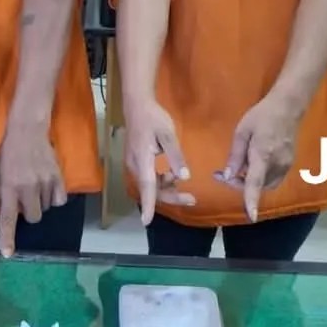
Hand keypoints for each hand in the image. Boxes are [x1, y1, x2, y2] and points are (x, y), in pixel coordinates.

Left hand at [0, 125, 65, 258]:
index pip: (8, 220)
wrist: (27, 131)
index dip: (8, 239)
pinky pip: (59, 200)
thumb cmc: (7, 154)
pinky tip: (47, 186)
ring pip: (45, 209)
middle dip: (29, 212)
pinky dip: (53, 197)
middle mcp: (27, 188)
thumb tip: (5, 220)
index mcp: (8, 188)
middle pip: (33, 218)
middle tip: (24, 200)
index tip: (8, 255)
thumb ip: (2, 198)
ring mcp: (45, 183)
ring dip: (40, 203)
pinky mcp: (58, 178)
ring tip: (34, 187)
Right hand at [124, 99, 193, 224]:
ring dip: (166, 189)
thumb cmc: (154, 118)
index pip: (147, 187)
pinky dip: (161, 181)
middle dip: (170, 197)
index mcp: (143, 160)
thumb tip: (184, 177)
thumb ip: (176, 156)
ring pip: (150, 185)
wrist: (137, 105)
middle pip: (150, 190)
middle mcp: (135, 165)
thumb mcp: (168, 135)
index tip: (146, 222)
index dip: (148, 205)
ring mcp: (134, 164)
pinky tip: (172, 174)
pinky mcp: (137, 161)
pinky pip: (148, 178)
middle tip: (192, 199)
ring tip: (184, 186)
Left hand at [218, 94, 299, 222]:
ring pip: (265, 185)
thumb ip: (235, 156)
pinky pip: (272, 179)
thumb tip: (228, 176)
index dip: (252, 200)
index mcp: (263, 154)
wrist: (288, 107)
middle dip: (241, 184)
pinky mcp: (289, 164)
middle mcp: (277, 163)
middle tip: (225, 173)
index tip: (251, 216)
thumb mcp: (242, 132)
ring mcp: (286, 165)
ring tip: (240, 166)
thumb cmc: (261, 116)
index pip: (256, 182)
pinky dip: (261, 177)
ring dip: (251, 182)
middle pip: (258, 186)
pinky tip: (254, 164)